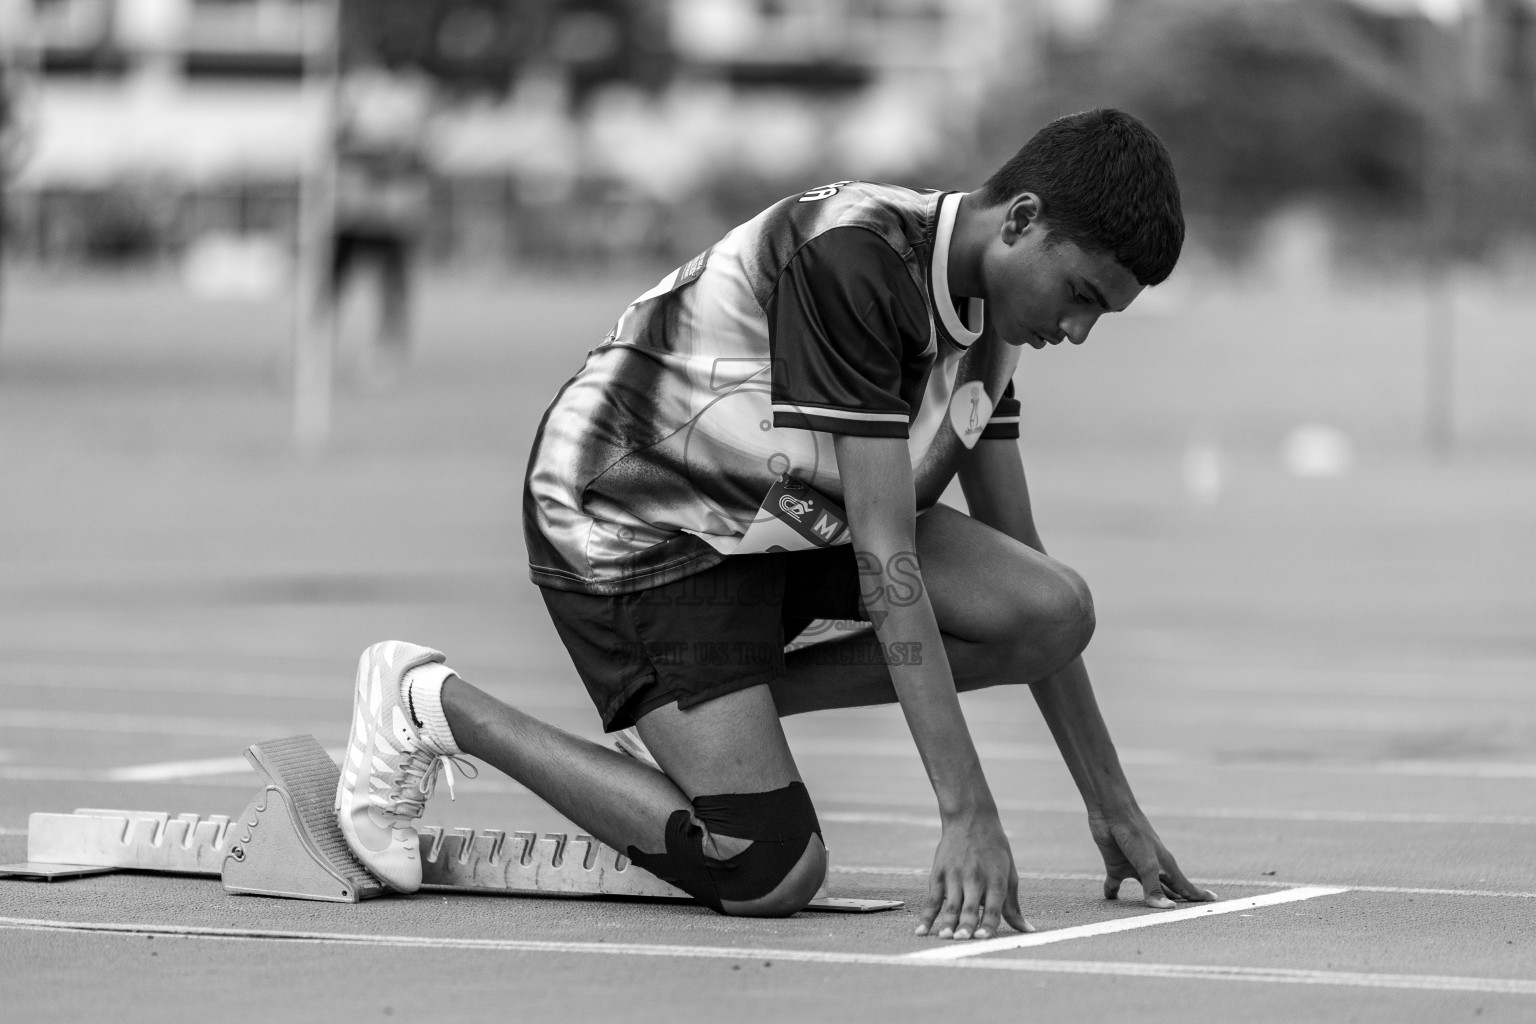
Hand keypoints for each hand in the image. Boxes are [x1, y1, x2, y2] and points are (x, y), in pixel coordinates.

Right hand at [915, 813, 1031, 939]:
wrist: (970, 818)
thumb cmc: (994, 850)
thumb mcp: (1009, 874)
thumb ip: (1013, 906)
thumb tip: (1027, 930)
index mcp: (996, 880)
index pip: (993, 908)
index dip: (987, 924)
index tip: (982, 939)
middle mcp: (975, 878)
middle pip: (970, 907)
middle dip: (966, 925)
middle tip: (961, 941)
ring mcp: (955, 875)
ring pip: (950, 904)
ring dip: (947, 922)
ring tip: (945, 938)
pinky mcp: (939, 873)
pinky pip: (932, 899)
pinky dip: (926, 916)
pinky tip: (921, 931)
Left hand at [1090, 805, 1216, 908]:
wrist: (1112, 814)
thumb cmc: (1136, 835)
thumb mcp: (1148, 865)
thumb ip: (1155, 888)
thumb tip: (1167, 909)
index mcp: (1166, 867)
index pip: (1186, 887)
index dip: (1199, 895)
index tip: (1215, 901)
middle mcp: (1153, 869)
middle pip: (1168, 890)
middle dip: (1178, 901)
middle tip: (1187, 914)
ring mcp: (1134, 867)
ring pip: (1145, 889)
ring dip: (1149, 900)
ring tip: (1152, 914)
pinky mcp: (1116, 865)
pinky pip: (1114, 884)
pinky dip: (1112, 892)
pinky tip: (1111, 900)